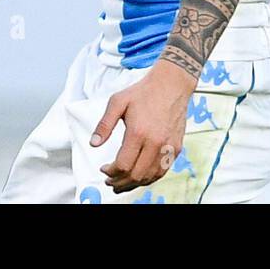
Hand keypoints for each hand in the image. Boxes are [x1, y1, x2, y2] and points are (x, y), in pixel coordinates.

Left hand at [91, 60, 194, 193]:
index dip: (111, 172)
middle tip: (110, 182)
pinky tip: (139, 177)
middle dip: (120, 182)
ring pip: (150, 177)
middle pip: (136, 175)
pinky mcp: (176, 148)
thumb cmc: (144, 92)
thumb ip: (104, 125)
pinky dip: (149, 178)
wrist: (171, 85)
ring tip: (122, 183)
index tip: (104, 170)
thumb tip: (93, 143)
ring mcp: (167, 147)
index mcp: (138, 132)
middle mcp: (155, 143)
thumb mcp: (117, 102)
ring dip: (134, 184)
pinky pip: (162, 171)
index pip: (123, 165)